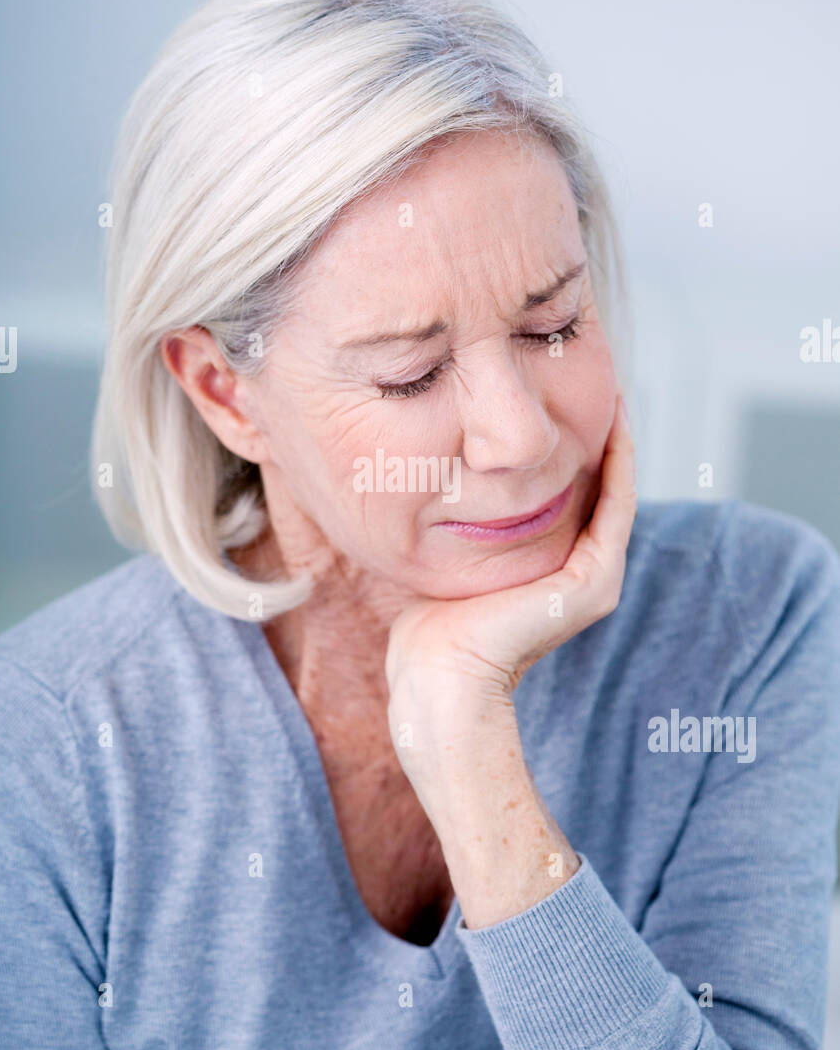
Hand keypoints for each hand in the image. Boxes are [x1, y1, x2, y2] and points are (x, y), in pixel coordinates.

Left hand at [385, 394, 635, 722]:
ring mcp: (596, 578)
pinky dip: (620, 460)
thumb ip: (460, 520)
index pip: (576, 492)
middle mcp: (584, 572)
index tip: (562, 389)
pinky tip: (613, 418)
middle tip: (593, 374)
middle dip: (597, 430)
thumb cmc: (430, 625)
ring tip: (611, 383)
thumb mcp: (449, 554)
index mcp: (555, 568)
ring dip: (618, 436)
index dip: (575, 443)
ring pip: (617, 489)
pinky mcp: (594, 582)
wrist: (439, 675)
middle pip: (600, 486)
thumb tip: (434, 479)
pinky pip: (618, 504)